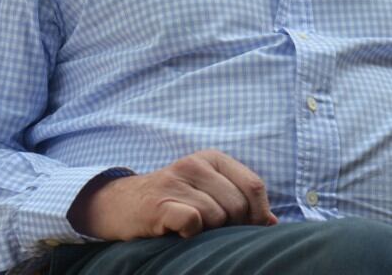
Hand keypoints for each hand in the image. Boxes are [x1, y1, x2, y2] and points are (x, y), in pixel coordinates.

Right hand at [68, 149, 277, 239]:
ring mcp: (176, 182)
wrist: (118, 204)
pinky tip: (180, 231)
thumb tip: (272, 222)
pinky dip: (191, 232)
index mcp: (212, 158)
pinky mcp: (159, 204)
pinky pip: (194, 221)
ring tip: (192, 228)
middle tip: (213, 229)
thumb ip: (238, 199)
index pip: (253, 186)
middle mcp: (195, 165)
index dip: (258, 213)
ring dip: (209, 231)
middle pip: (238, 205)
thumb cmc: (171, 200)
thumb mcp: (206, 189)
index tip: (248, 227)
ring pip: (217, 216)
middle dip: (232, 225)